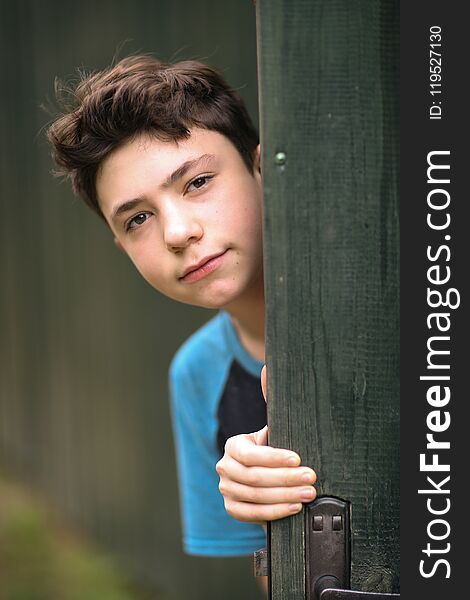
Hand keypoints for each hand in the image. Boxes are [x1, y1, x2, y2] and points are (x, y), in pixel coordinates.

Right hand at [215, 366, 316, 523]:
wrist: (268, 477)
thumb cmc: (275, 449)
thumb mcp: (275, 427)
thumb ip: (271, 399)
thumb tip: (267, 368)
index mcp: (234, 445)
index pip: (250, 454)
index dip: (274, 458)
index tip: (299, 459)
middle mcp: (225, 467)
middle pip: (253, 477)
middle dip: (285, 479)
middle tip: (312, 478)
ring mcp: (226, 490)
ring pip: (253, 497)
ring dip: (284, 497)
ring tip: (309, 494)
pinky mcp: (232, 508)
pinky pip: (250, 514)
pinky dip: (273, 512)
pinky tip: (294, 508)